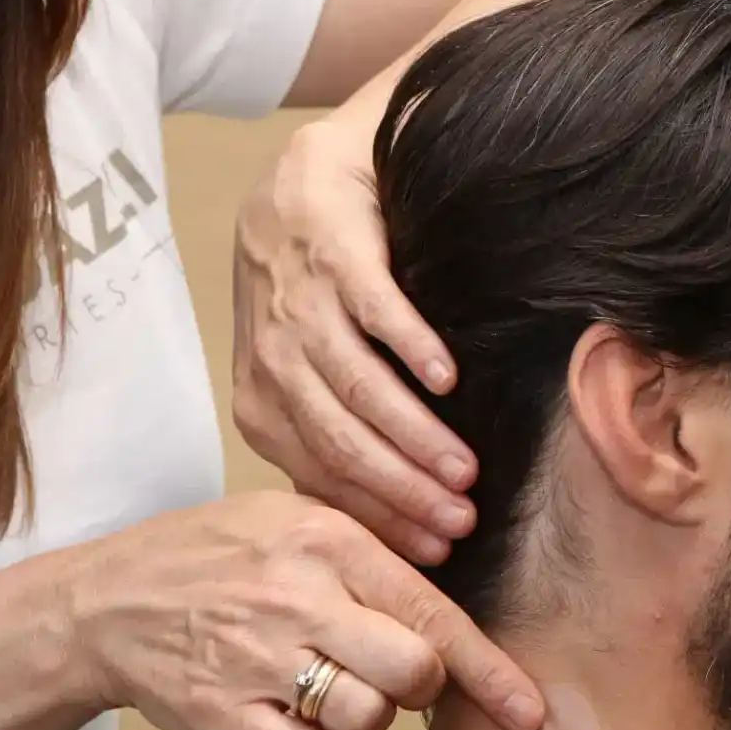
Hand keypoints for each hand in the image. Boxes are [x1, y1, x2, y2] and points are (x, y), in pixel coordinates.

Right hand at [69, 491, 543, 729]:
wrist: (103, 601)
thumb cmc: (220, 558)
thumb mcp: (296, 520)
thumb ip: (376, 557)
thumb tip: (459, 612)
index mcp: (327, 540)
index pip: (431, 613)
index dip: (489, 670)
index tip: (530, 711)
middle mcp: (296, 598)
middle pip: (412, 673)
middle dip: (417, 686)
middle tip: (384, 670)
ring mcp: (255, 660)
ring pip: (366, 718)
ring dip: (362, 714)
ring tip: (321, 680)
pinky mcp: (221, 716)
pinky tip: (289, 714)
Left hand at [232, 118, 473, 564]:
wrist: (308, 179)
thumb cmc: (314, 289)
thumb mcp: (303, 370)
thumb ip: (333, 436)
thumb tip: (383, 522)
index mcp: (263, 403)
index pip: (326, 478)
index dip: (383, 519)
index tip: (438, 550)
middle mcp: (273, 361)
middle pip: (342, 442)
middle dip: (404, 491)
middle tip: (462, 521)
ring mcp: (300, 305)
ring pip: (358, 388)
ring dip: (414, 435)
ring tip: (467, 469)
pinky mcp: (333, 253)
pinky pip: (373, 311)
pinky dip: (410, 348)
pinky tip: (448, 380)